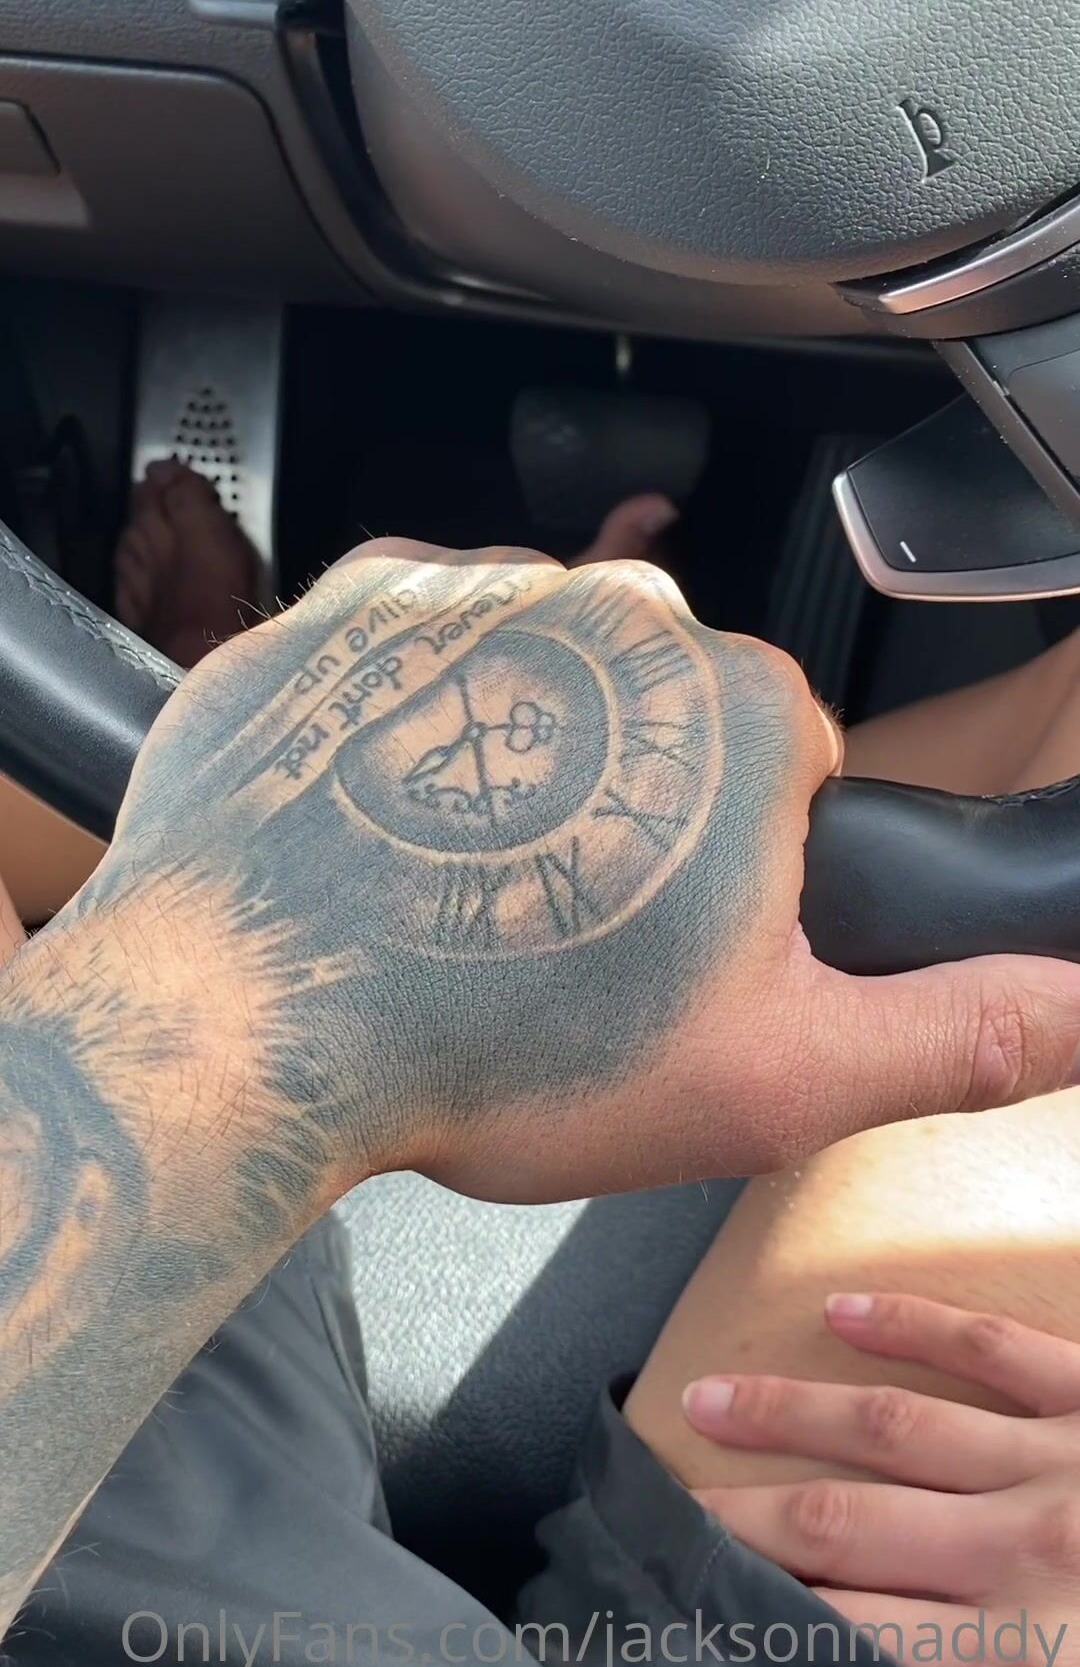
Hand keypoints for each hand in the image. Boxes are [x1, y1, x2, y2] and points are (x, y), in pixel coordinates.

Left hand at [24, 540, 1079, 1210]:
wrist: (248, 1018)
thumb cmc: (501, 1048)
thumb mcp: (776, 1074)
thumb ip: (956, 1032)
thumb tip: (1077, 1010)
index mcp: (745, 714)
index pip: (787, 770)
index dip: (732, 874)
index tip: (664, 941)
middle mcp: (623, 614)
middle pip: (657, 717)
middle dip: (622, 811)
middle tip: (546, 929)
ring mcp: (476, 592)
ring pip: (538, 676)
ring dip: (514, 758)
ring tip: (451, 882)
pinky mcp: (349, 605)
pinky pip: (413, 647)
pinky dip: (405, 720)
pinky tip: (378, 815)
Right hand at [684, 1292, 1079, 1666]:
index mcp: (1024, 1666)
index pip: (846, 1630)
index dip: (761, 1612)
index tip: (694, 1598)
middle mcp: (1025, 1551)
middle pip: (845, 1523)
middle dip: (742, 1514)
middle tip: (668, 1500)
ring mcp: (1064, 1459)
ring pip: (895, 1422)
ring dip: (788, 1409)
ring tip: (708, 1398)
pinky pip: (991, 1346)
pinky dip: (911, 1324)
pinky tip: (843, 1311)